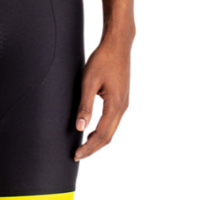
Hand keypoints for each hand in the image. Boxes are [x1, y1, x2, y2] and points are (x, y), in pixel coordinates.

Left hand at [74, 38, 130, 160]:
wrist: (118, 44)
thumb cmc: (103, 59)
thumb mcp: (89, 82)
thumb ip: (85, 105)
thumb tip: (80, 127)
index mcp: (115, 105)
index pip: (102, 134)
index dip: (89, 147)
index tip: (76, 154)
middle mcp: (122, 106)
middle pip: (109, 136)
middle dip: (93, 148)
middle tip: (77, 155)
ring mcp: (124, 103)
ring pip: (112, 129)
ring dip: (98, 140)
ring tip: (83, 146)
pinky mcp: (121, 98)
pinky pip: (113, 121)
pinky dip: (103, 130)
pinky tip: (92, 130)